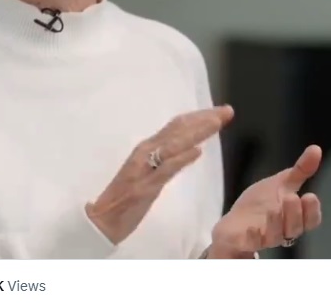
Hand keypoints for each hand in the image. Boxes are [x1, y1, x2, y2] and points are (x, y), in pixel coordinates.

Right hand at [86, 105, 233, 244]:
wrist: (104, 219)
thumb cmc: (126, 197)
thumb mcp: (150, 173)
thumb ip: (167, 160)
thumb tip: (192, 147)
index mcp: (148, 148)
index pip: (176, 126)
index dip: (198, 117)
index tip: (220, 112)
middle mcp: (146, 151)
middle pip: (178, 129)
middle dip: (203, 119)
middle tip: (226, 111)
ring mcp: (145, 167)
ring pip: (174, 144)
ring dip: (196, 132)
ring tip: (216, 123)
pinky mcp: (145, 186)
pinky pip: (166, 169)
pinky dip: (181, 158)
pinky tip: (196, 152)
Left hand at [209, 145, 322, 257]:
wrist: (234, 224)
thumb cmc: (260, 206)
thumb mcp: (279, 185)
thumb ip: (299, 172)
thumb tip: (316, 149)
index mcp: (291, 217)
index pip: (309, 220)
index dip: (311, 211)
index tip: (311, 196)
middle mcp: (281, 231)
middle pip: (293, 228)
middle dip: (295, 214)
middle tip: (292, 197)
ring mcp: (262, 238)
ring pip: (275, 236)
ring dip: (276, 222)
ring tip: (274, 209)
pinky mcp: (244, 241)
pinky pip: (249, 242)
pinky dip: (252, 236)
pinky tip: (251, 228)